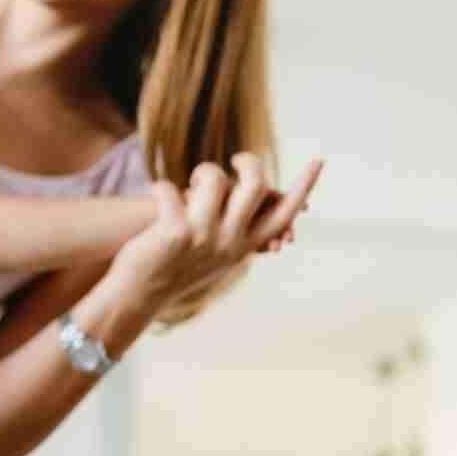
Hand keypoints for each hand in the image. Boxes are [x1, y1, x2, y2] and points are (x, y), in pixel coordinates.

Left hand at [109, 153, 322, 310]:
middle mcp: (229, 243)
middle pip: (255, 185)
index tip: (318, 161)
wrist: (138, 296)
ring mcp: (203, 238)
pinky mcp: (174, 233)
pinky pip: (172, 188)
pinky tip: (157, 195)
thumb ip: (234, 226)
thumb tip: (258, 194)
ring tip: (190, 183)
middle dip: (247, 162)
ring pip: (215, 179)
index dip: (304, 187)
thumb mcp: (214, 251)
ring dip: (202, 172)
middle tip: (235, 159)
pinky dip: (162, 187)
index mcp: (244, 246)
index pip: (283, 214)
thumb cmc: (175, 266)